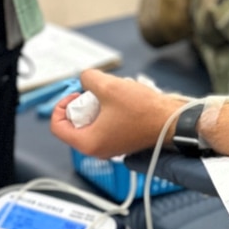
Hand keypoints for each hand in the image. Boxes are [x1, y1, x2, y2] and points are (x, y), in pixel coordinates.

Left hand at [51, 69, 183, 158]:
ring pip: (90, 123)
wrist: (171, 121)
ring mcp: (109, 147)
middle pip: (73, 124)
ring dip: (97, 106)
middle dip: (82, 104)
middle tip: (96, 94)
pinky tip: (122, 102)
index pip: (57, 126)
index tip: (76, 94)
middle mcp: (96, 150)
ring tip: (112, 96)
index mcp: (88, 143)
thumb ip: (88, 78)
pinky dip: (107, 112)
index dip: (61, 105)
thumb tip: (84, 78)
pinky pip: (104, 125)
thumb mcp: (109, 86)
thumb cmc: (144, 111)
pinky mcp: (120, 141)